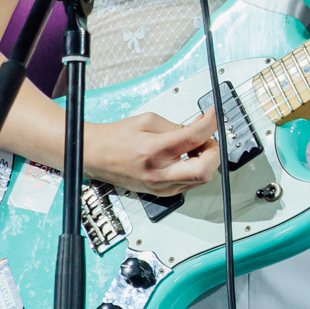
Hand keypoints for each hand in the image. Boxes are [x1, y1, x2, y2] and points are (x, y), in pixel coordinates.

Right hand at [84, 110, 219, 195]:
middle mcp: (159, 173)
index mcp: (154, 151)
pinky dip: (196, 169)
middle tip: (208, 137)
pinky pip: (190, 183)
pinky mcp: (162, 193)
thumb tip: (198, 129)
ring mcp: (161, 187)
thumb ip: (175, 126)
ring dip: (206, 160)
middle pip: (205, 169)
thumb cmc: (116, 138)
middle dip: (214, 151)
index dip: (210, 123)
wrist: (95, 156)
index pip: (194, 137)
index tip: (213, 115)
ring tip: (195, 145)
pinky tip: (187, 157)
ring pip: (201, 179)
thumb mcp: (147, 120)